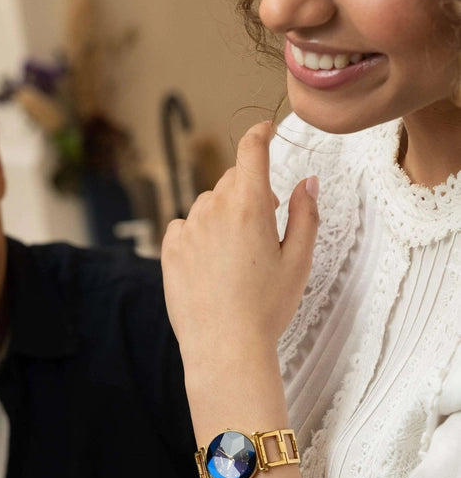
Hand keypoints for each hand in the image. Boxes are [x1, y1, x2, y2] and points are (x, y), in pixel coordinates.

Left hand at [161, 121, 318, 374]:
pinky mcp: (169, 249)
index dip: (260, 134)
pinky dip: (198, 234)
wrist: (224, 346)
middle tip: (263, 228)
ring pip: (208, 204)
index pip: (252, 150)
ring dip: (223, 215)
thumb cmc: (265, 309)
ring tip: (236, 257)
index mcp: (250, 207)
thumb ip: (304, 215)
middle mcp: (214, 209)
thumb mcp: (298, 262)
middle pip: (232, 180)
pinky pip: (184, 226)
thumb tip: (307, 182)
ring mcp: (188, 229)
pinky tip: (211, 263)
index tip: (265, 130)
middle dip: (249, 192)